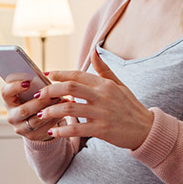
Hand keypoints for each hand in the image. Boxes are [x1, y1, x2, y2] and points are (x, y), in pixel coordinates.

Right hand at [1, 76, 60, 140]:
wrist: (36, 121)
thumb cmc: (33, 100)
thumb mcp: (30, 93)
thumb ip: (34, 86)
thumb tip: (46, 76)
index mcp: (8, 101)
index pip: (6, 93)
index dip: (15, 87)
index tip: (28, 83)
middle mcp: (11, 116)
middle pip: (24, 110)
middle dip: (41, 101)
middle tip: (54, 93)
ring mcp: (21, 128)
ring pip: (36, 120)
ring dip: (51, 110)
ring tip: (63, 101)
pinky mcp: (32, 136)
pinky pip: (45, 128)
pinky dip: (56, 119)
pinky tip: (63, 112)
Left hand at [36, 50, 153, 149]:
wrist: (145, 129)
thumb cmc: (129, 106)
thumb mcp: (119, 85)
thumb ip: (104, 70)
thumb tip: (94, 52)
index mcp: (104, 84)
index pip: (77, 75)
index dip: (59, 74)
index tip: (46, 75)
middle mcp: (102, 96)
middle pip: (69, 88)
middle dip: (50, 91)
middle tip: (38, 96)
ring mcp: (102, 113)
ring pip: (69, 108)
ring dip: (51, 111)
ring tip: (40, 114)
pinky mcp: (102, 129)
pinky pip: (76, 128)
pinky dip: (61, 130)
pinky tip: (51, 131)